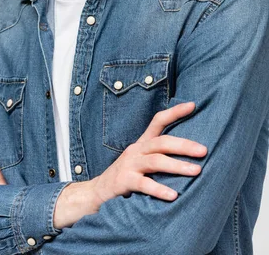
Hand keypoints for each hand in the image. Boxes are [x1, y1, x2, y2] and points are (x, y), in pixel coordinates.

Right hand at [53, 101, 207, 228]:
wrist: (98, 193)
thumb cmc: (127, 177)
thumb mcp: (142, 162)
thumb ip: (159, 157)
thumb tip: (191, 155)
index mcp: (142, 143)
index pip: (158, 121)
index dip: (174, 112)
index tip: (193, 105)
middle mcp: (136, 150)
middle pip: (161, 141)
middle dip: (184, 145)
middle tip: (204, 151)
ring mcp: (129, 164)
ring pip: (155, 161)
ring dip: (177, 165)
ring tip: (196, 171)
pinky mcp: (124, 181)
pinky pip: (144, 184)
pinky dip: (159, 189)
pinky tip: (174, 196)